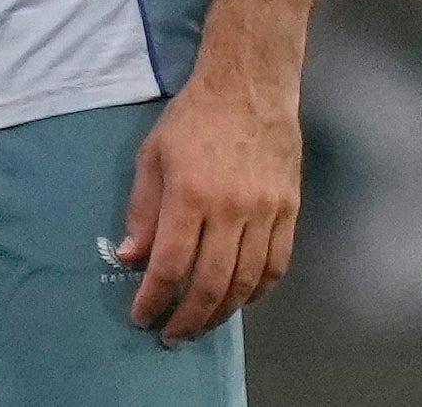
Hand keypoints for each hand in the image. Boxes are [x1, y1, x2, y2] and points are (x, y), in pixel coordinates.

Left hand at [118, 72, 301, 343]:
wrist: (249, 87)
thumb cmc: (193, 118)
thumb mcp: (152, 156)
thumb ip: (142, 211)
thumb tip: (131, 258)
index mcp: (190, 194)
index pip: (170, 264)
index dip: (154, 298)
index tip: (141, 316)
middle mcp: (231, 209)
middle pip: (211, 283)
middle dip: (187, 317)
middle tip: (170, 334)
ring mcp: (266, 212)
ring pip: (246, 282)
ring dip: (222, 312)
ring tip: (200, 324)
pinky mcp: (290, 211)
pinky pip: (277, 266)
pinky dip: (258, 292)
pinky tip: (239, 301)